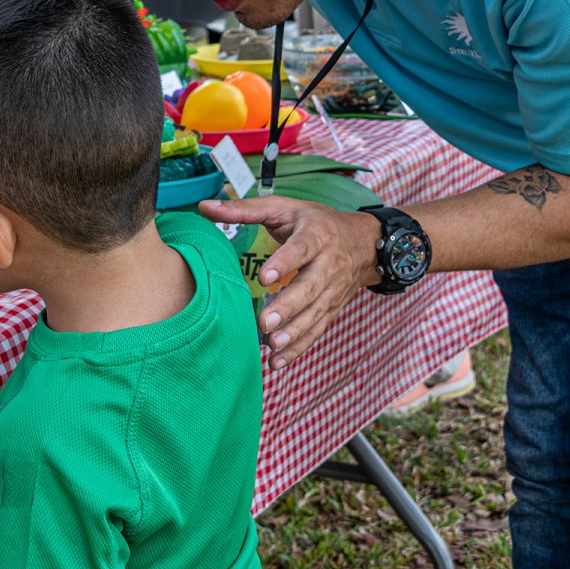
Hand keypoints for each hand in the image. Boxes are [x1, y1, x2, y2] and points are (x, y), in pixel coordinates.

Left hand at [197, 196, 380, 367]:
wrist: (364, 242)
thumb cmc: (316, 222)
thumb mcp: (284, 208)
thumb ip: (245, 209)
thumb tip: (205, 207)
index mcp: (316, 236)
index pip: (301, 249)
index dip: (284, 263)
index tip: (264, 278)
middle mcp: (328, 264)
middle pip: (310, 287)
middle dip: (288, 306)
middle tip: (265, 321)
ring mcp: (332, 290)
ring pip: (315, 313)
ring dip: (294, 332)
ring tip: (272, 344)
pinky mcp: (332, 308)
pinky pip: (317, 330)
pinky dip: (299, 348)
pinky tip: (278, 361)